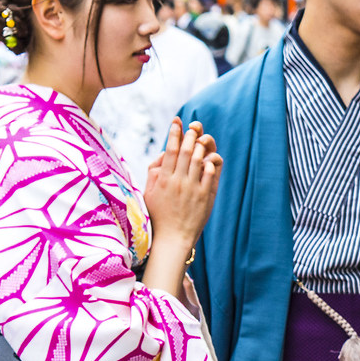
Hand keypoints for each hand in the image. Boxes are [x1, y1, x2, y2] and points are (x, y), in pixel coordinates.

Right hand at [141, 120, 220, 247]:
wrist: (172, 239)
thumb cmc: (158, 217)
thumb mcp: (149, 193)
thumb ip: (154, 173)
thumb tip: (163, 155)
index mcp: (163, 179)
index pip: (170, 150)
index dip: (174, 133)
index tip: (177, 121)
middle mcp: (178, 181)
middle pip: (186, 151)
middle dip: (190, 135)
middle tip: (193, 126)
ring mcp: (192, 189)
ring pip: (199, 160)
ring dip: (201, 146)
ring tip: (201, 139)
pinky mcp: (204, 197)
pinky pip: (210, 175)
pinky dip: (210, 164)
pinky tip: (209, 159)